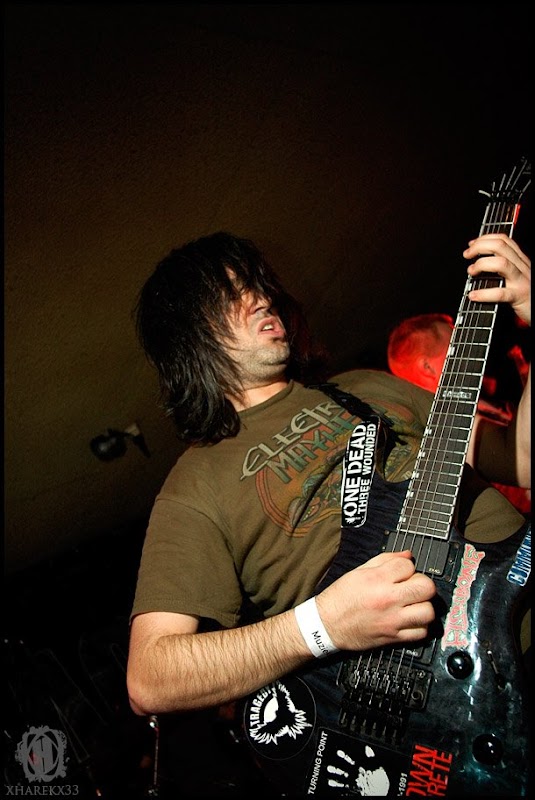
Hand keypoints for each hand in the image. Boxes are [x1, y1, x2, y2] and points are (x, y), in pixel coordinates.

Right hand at [316, 550, 436, 651]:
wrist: (326, 624)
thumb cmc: (341, 598)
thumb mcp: (359, 571)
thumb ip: (385, 560)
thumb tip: (407, 555)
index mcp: (377, 579)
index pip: (408, 566)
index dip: (406, 567)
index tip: (401, 572)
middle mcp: (387, 599)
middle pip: (426, 587)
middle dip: (422, 584)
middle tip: (412, 586)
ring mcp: (392, 620)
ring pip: (428, 611)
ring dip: (423, 605)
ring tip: (413, 604)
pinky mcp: (393, 637)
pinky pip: (421, 632)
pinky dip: (419, 625)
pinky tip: (410, 619)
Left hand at [463, 234, 530, 326]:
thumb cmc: (527, 294)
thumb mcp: (517, 275)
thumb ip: (503, 267)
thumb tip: (478, 264)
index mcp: (520, 260)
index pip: (503, 240)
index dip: (485, 238)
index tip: (471, 245)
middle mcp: (521, 267)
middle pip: (500, 246)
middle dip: (480, 247)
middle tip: (467, 255)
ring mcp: (521, 280)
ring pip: (502, 263)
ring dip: (481, 264)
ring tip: (471, 271)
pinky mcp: (519, 297)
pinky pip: (500, 293)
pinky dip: (484, 293)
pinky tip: (473, 295)